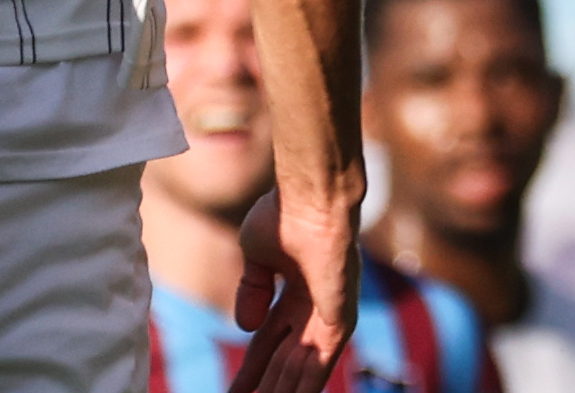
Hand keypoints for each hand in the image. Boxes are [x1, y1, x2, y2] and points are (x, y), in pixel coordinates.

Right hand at [229, 189, 357, 392]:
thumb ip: (252, 292)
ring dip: (280, 391)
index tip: (236, 392)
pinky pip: (318, 364)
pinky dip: (303, 386)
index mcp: (296, 295)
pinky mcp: (339, 323)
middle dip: (265, 387)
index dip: (251, 369)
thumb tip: (244, 327)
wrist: (309, 201)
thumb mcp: (256, 256)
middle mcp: (314, 312)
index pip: (269, 343)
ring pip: (300, 369)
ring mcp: (328, 319)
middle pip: (283, 363)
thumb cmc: (283, 215)